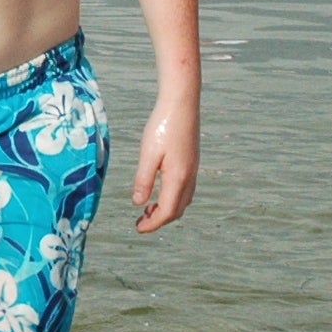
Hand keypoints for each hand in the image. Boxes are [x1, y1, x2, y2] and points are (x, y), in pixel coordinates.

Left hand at [131, 106, 198, 233]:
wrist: (182, 103)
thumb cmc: (162, 125)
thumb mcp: (148, 153)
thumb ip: (143, 180)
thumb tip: (139, 203)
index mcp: (178, 177)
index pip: (168, 211)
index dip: (153, 224)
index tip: (138, 228)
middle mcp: (189, 176)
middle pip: (178, 209)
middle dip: (160, 219)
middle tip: (140, 221)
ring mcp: (193, 169)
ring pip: (184, 200)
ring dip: (167, 209)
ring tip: (148, 208)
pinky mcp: (192, 161)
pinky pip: (185, 189)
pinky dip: (173, 197)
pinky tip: (160, 190)